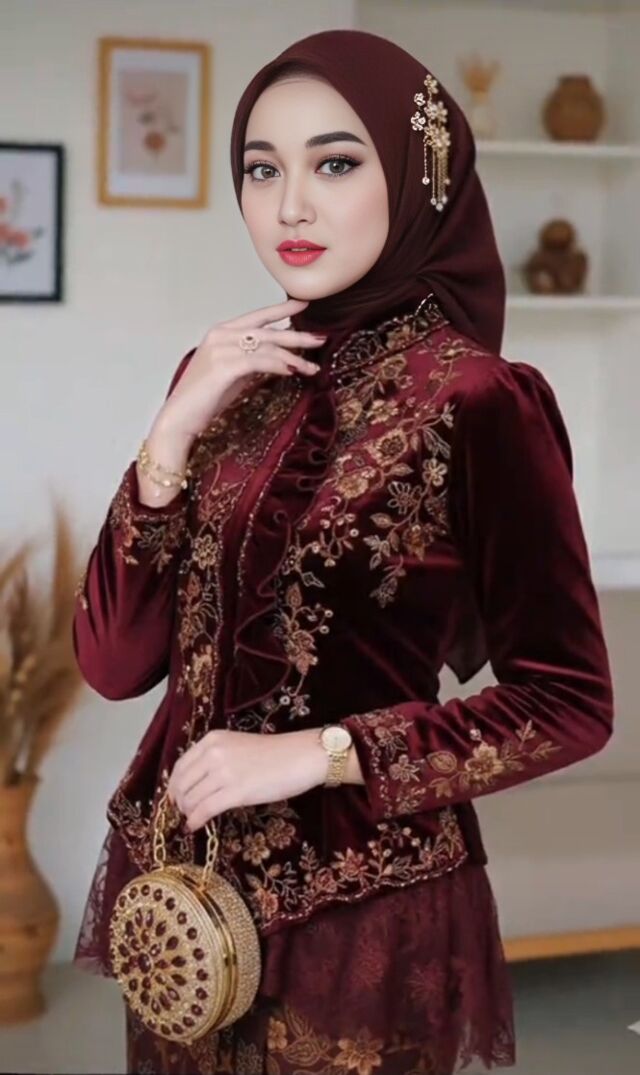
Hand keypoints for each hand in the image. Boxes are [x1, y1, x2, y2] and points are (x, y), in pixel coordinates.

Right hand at [154, 298, 326, 439]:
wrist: (179, 418)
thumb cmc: (203, 400)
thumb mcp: (232, 374)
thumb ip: (250, 362)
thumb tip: (277, 359)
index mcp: (221, 333)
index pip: (257, 317)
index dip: (282, 310)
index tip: (303, 304)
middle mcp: (221, 335)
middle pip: (267, 331)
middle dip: (297, 335)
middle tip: (320, 338)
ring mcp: (221, 349)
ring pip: (267, 347)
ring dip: (294, 357)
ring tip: (313, 367)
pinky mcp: (224, 366)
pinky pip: (259, 361)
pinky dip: (278, 365)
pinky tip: (293, 371)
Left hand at [166, 728, 328, 831]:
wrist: (301, 756)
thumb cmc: (274, 753)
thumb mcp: (238, 747)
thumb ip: (216, 758)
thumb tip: (196, 782)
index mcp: (212, 740)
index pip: (180, 765)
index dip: (174, 785)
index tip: (175, 797)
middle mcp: (213, 753)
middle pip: (182, 783)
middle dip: (179, 801)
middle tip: (183, 812)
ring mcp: (224, 772)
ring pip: (191, 798)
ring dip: (188, 812)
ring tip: (192, 818)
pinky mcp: (236, 792)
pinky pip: (205, 809)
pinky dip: (196, 820)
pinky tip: (195, 826)